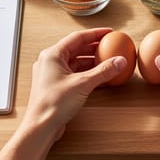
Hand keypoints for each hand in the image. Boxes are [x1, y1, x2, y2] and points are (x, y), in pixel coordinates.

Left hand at [0, 28, 126, 159]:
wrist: (41, 126)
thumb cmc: (53, 104)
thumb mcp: (83, 84)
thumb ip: (103, 71)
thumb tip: (119, 61)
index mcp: (52, 55)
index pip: (77, 37)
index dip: (95, 34)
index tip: (109, 32)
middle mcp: (50, 62)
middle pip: (76, 48)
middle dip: (94, 47)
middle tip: (110, 45)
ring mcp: (52, 74)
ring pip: (75, 61)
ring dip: (91, 61)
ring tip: (107, 60)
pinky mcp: (56, 85)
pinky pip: (74, 73)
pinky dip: (86, 72)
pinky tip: (98, 75)